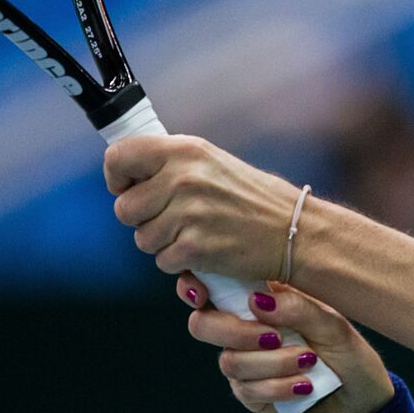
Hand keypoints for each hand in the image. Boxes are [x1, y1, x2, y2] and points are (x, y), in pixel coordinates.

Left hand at [104, 135, 297, 280]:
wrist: (295, 231)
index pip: (119, 156)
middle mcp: (183, 178)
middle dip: (144, 219)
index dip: (117, 177)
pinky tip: (206, 250)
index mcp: (185, 150)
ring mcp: (188, 214)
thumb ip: (171, 165)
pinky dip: (180, 262)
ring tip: (196, 233)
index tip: (129, 187)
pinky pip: (163, 261)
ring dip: (163, 243)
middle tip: (175, 218)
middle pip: (125, 208)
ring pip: (141, 238)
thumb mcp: (213, 164)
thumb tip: (125, 174)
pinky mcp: (194, 248)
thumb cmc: (254, 199)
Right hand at [177, 272, 394, 412]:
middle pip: (204, 325)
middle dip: (235, 331)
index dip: (195, 285)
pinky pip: (247, 390)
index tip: (202, 294)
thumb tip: (256, 300)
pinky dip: (279, 387)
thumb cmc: (349, 354)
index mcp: (264, 301)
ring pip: (230, 361)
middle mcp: (247, 329)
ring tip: (309, 362)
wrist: (362, 402)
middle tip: (275, 337)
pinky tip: (305, 386)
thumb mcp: (333, 325)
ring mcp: (247, 363)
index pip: (215, 286)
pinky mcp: (252, 395)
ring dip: (273, 363)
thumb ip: (298, 308)